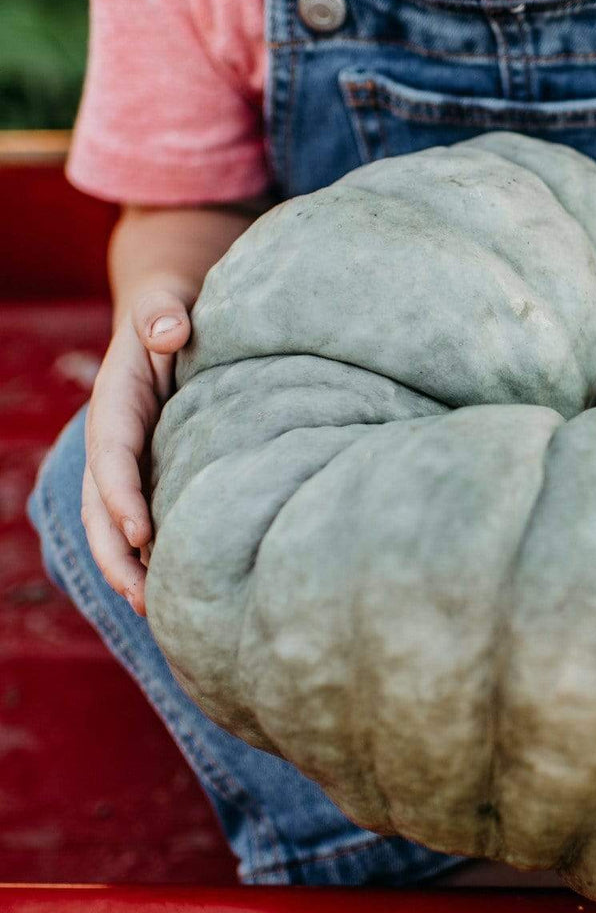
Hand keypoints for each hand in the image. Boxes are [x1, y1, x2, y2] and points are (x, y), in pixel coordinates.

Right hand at [82, 286, 191, 615]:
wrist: (169, 314)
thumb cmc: (174, 308)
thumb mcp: (166, 302)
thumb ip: (164, 314)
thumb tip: (173, 332)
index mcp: (116, 404)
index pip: (114, 456)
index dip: (123, 495)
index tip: (144, 533)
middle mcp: (116, 439)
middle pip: (103, 504)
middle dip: (117, 553)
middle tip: (145, 597)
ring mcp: (131, 459)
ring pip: (115, 521)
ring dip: (128, 566)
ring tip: (155, 610)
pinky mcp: (152, 468)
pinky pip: (141, 515)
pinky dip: (149, 552)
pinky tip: (174, 586)